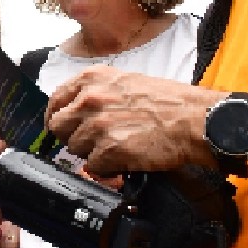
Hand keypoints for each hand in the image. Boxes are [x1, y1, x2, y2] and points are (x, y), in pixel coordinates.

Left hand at [45, 65, 216, 175]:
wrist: (192, 119)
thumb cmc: (167, 101)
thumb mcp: (125, 81)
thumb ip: (95, 93)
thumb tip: (75, 111)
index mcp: (91, 79)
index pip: (55, 101)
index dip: (57, 117)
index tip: (62, 127)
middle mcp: (90, 99)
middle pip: (58, 127)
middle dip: (72, 136)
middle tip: (93, 141)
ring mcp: (97, 125)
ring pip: (75, 149)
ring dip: (92, 153)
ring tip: (117, 147)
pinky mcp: (108, 150)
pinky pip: (94, 167)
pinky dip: (107, 168)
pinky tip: (125, 159)